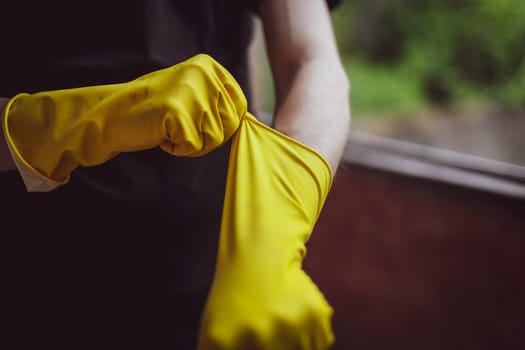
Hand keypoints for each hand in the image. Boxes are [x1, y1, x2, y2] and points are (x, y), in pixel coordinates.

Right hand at [3, 54, 246, 190]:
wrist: (112, 115)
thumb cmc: (154, 109)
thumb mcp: (192, 94)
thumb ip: (218, 101)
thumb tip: (248, 120)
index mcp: (209, 66)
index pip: (239, 106)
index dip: (222, 124)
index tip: (198, 122)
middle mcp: (203, 74)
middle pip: (229, 125)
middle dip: (207, 136)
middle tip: (180, 127)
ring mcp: (191, 93)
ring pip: (214, 139)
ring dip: (192, 144)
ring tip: (169, 128)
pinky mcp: (178, 113)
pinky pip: (195, 148)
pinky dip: (178, 149)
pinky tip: (160, 134)